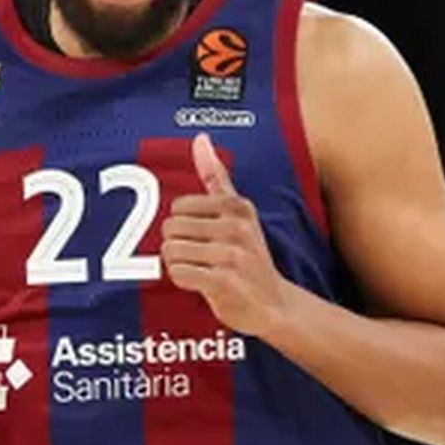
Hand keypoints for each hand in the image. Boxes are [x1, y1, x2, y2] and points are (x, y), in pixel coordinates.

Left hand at [160, 133, 288, 337]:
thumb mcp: (239, 213)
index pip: (180, 206)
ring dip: (179, 264)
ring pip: (171, 251)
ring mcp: (231, 255)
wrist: (274, 304)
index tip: (203, 237)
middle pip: (171, 228)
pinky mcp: (223, 282)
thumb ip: (217, 177)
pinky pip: (178, 273)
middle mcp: (236, 227)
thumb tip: (201, 139)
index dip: (183, 225)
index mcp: (238, 206)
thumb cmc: (249, 256)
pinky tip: (201, 283)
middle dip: (178, 245)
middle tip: (200, 256)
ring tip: (201, 269)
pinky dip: (183, 280)